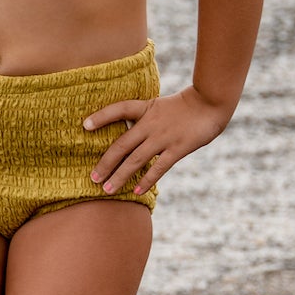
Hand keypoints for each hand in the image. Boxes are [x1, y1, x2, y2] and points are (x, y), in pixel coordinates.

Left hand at [83, 84, 232, 196]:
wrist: (209, 103)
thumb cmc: (182, 106)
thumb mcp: (158, 106)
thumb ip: (142, 119)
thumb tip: (124, 138)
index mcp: (145, 108)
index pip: (119, 109)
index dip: (101, 117)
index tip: (84, 126)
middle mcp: (150, 123)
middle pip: (122, 145)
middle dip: (105, 163)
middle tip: (93, 178)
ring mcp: (163, 137)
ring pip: (136, 159)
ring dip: (120, 176)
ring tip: (108, 190)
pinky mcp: (178, 148)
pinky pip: (159, 167)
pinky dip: (147, 180)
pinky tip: (136, 191)